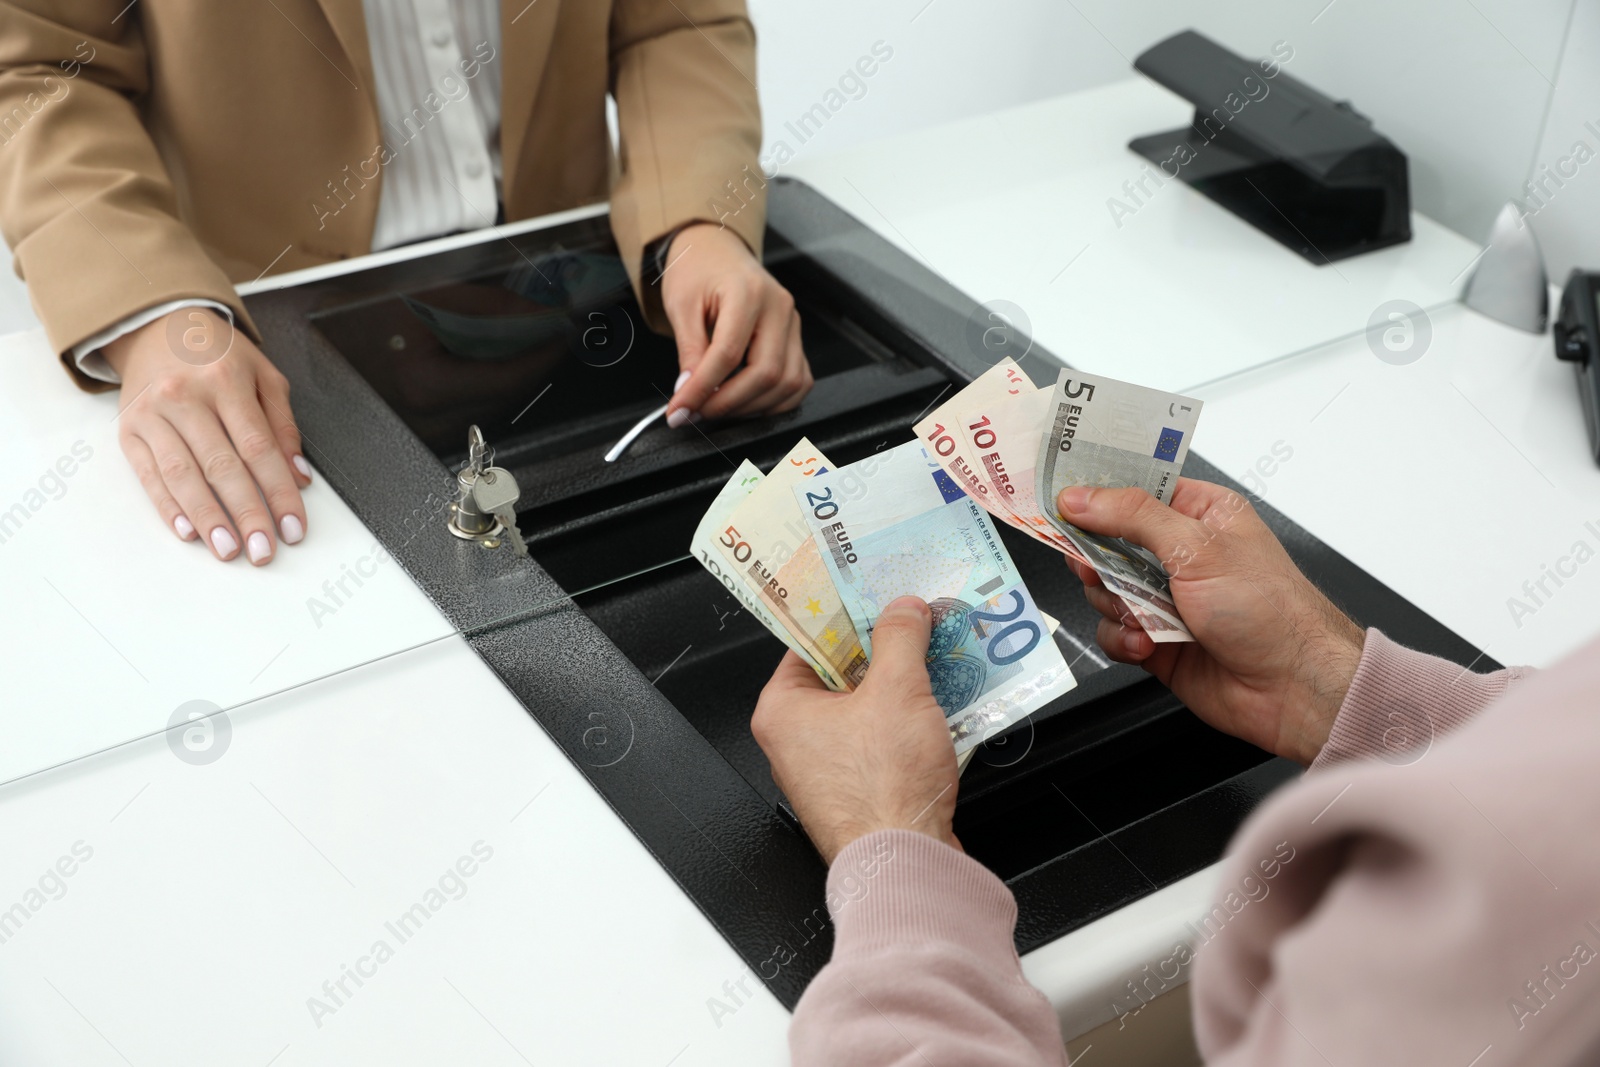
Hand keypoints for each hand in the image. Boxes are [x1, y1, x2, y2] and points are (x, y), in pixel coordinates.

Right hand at [106, 308, 309, 564]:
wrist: (156, 326)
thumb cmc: (218, 355)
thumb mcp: (263, 375)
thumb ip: (283, 425)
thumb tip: (298, 475)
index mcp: (226, 382)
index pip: (259, 448)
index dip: (279, 492)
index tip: (294, 527)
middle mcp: (185, 397)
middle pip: (221, 466)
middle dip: (247, 514)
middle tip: (263, 551)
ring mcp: (152, 414)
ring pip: (182, 475)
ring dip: (207, 518)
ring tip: (228, 550)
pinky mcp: (128, 429)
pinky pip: (148, 475)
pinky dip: (168, 507)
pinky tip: (188, 531)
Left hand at [659, 222, 812, 426]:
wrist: (716, 250)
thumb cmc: (698, 270)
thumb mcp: (681, 304)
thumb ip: (688, 350)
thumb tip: (688, 393)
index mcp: (748, 292)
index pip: (728, 354)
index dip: (702, 389)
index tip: (680, 410)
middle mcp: (779, 308)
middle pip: (766, 373)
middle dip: (728, 403)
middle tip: (697, 413)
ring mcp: (793, 325)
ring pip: (787, 383)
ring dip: (751, 407)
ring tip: (717, 407)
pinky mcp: (797, 339)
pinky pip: (798, 382)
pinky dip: (774, 402)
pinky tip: (747, 402)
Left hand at [751, 597, 959, 863]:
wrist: (906, 864)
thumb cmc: (883, 792)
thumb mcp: (898, 690)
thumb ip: (900, 638)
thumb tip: (903, 610)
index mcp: (781, 711)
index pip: (809, 643)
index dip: (847, 616)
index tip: (875, 598)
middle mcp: (793, 742)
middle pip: (841, 675)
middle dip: (882, 652)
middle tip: (913, 625)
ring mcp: (826, 771)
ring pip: (865, 710)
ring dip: (901, 688)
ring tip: (933, 663)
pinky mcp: (858, 793)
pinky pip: (881, 742)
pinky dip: (908, 725)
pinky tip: (940, 710)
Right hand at [1058, 481, 1364, 765]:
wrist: (1293, 688)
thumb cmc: (1272, 612)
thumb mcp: (1197, 547)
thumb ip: (1132, 517)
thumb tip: (1081, 498)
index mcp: (1199, 514)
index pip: (1134, 489)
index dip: (1096, 494)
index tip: (1062, 500)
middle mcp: (1181, 554)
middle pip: (1107, 542)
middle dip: (1098, 560)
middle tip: (1097, 568)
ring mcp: (1167, 598)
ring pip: (1103, 590)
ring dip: (1115, 605)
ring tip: (1145, 618)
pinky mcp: (1157, 639)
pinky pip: (1113, 631)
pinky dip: (1123, 639)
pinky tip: (1147, 645)